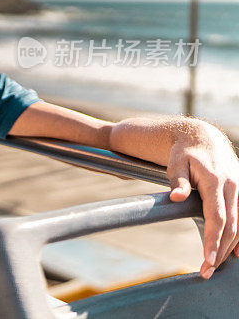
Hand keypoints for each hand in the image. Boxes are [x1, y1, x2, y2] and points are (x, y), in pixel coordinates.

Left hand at [166, 120, 238, 278]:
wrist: (202, 138)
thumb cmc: (185, 153)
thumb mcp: (176, 164)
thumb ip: (178, 181)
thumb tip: (176, 197)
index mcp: (216, 181)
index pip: (217, 217)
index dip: (213, 239)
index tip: (208, 259)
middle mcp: (234, 187)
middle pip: (231, 226)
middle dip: (220, 250)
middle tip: (207, 270)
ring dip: (231, 246)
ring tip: (216, 264)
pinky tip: (236, 252)